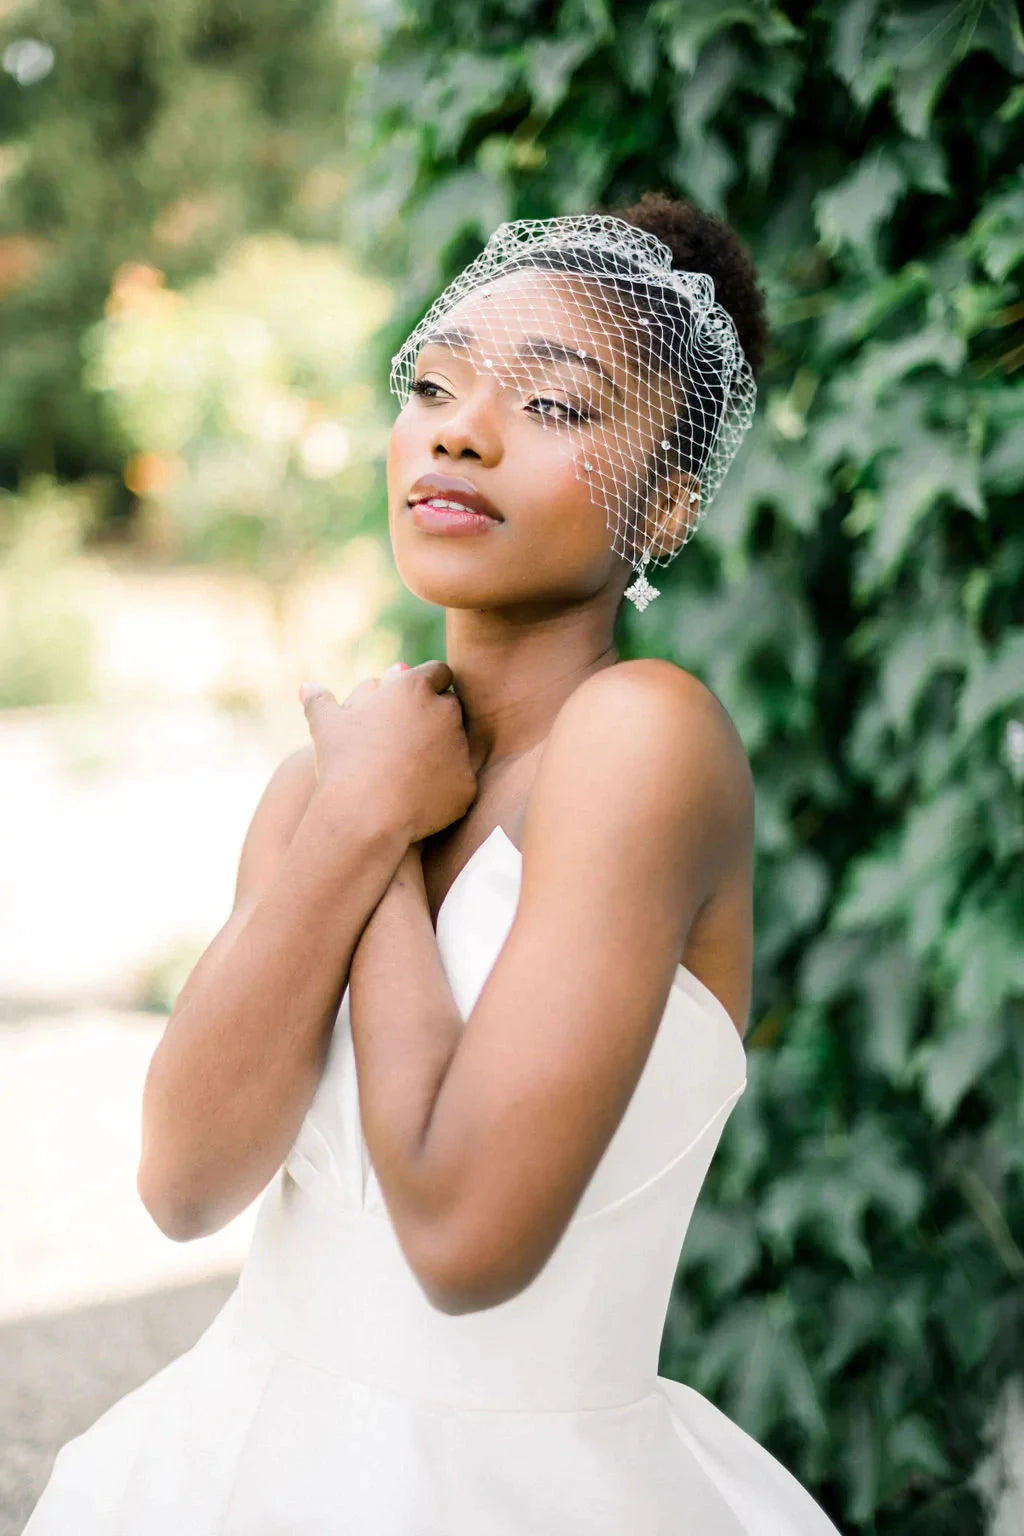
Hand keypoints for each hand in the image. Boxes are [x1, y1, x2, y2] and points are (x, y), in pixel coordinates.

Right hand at [299, 660, 476, 844]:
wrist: (364, 816)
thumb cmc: (342, 763)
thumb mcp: (325, 727)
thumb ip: (320, 702)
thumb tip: (307, 687)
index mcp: (414, 688)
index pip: (437, 672)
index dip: (427, 684)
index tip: (413, 699)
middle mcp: (445, 712)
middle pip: (451, 705)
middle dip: (436, 716)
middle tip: (410, 736)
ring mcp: (461, 748)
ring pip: (459, 743)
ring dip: (443, 750)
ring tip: (411, 769)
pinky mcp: (467, 783)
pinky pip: (460, 780)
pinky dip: (445, 785)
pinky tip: (420, 796)